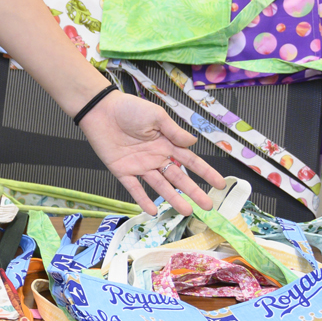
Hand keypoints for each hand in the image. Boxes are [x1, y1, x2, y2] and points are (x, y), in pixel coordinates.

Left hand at [79, 91, 228, 216]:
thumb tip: (194, 143)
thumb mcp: (156, 116)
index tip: (220, 184)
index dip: (205, 173)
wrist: (101, 109)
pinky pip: (134, 188)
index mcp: (166, 144)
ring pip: (160, 186)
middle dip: (193, 192)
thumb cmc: (129, 108)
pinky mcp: (122, 171)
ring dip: (173, 198)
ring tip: (186, 211)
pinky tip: (153, 211)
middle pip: (178, 178)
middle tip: (208, 206)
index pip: (191, 161)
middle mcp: (156, 157)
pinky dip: (143, 199)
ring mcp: (140, 166)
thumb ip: (174, 132)